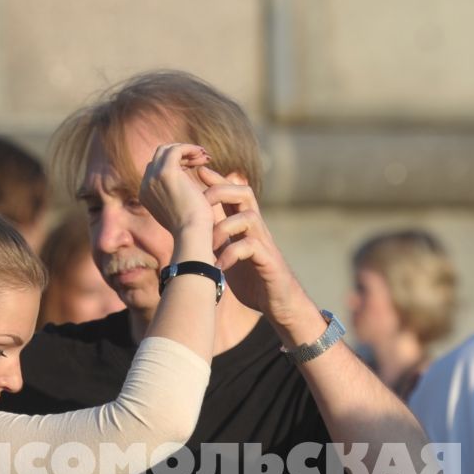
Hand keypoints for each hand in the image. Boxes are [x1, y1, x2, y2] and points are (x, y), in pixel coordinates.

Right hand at [137, 144, 217, 238]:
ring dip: (187, 151)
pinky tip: (204, 156)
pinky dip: (191, 148)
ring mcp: (154, 177)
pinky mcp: (166, 172)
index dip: (177, 164)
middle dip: (181, 154)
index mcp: (145, 194)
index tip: (195, 167)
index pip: (156, 168)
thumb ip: (175, 198)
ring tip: (205, 158)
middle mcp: (146, 185)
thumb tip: (182, 190)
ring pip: (167, 150)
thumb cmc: (191, 227)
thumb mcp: (179, 212)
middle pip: (159, 156)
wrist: (191, 234)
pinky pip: (177, 149)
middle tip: (201, 160)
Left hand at [199, 173, 305, 321]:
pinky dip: (230, 255)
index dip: (219, 180)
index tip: (200, 170)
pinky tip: (218, 267)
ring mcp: (265, 244)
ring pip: (247, 217)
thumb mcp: (231, 255)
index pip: (234, 194)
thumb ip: (219, 240)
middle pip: (244, 194)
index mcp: (247, 226)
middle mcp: (258, 229)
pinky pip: (250, 247)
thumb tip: (194, 233)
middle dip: (221, 192)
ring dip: (222, 228)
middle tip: (200, 206)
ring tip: (207, 247)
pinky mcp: (269, 261)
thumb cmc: (254, 279)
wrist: (279, 303)